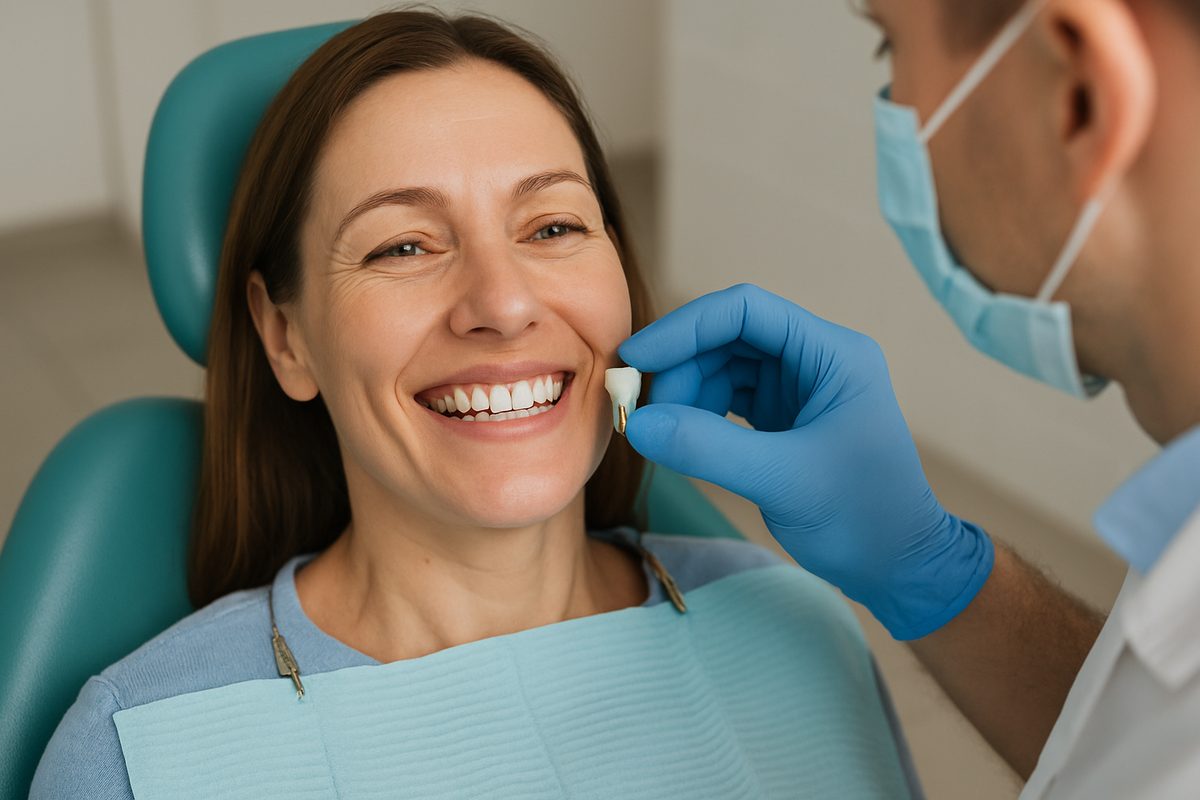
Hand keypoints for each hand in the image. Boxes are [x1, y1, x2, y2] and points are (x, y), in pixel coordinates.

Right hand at [619, 284, 992, 639]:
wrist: (899, 567)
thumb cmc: (863, 517)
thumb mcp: (783, 479)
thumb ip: (708, 448)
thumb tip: (638, 425)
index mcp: (832, 354)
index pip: (746, 311)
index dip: (685, 328)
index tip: (636, 358)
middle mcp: (814, 359)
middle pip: (728, 337)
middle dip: (681, 367)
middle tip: (643, 411)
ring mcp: (799, 388)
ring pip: (722, 367)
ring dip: (685, 393)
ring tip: (664, 435)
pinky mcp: (783, 419)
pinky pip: (727, 399)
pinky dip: (698, 416)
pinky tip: (682, 441)